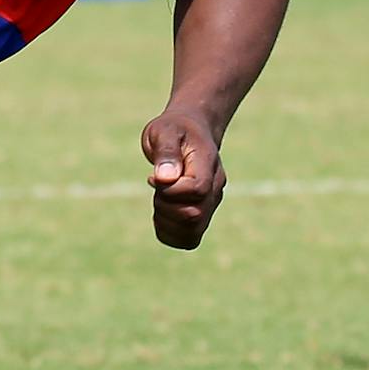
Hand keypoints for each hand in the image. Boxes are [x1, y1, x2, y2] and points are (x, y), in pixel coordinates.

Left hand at [141, 107, 225, 250]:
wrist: (189, 133)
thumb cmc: (174, 130)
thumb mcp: (164, 130)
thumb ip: (165, 152)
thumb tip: (164, 178)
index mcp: (208, 165)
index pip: (197, 190)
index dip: (170, 190)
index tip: (153, 178)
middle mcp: (215, 189)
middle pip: (195, 216)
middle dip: (165, 206)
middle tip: (156, 188)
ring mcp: (210, 205)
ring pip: (193, 232)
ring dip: (166, 221)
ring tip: (159, 200)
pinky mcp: (202, 216)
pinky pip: (189, 240)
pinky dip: (169, 233)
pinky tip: (162, 213)